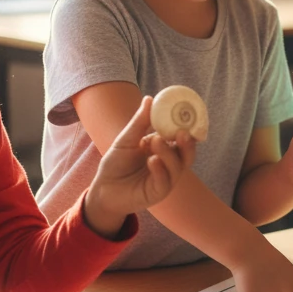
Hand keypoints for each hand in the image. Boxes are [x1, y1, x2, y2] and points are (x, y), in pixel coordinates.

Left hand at [85, 96, 194, 235]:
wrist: (103, 188)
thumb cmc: (116, 163)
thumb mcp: (127, 139)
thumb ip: (140, 122)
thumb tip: (150, 98)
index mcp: (165, 148)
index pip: (182, 138)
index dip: (189, 128)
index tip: (189, 116)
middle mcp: (169, 163)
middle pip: (187, 154)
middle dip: (188, 144)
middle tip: (182, 133)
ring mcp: (165, 179)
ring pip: (178, 167)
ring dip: (169, 153)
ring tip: (156, 141)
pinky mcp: (158, 193)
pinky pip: (164, 181)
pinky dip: (160, 169)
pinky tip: (152, 161)